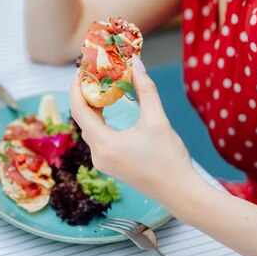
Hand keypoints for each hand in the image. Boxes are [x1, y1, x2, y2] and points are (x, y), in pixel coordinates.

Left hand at [70, 55, 192, 201]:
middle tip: (94, 73)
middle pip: (83, 119)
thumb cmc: (169, 159)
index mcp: (104, 145)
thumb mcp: (157, 120)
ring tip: (102, 86)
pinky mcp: (112, 165)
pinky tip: (109, 108)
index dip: (77, 87)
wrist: (179, 192)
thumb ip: (145, 90)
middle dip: (86, 94)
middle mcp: (98, 155)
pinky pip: (99, 137)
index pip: (79, 110)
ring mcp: (104, 162)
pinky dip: (101, 120)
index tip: (82, 69)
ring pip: (91, 128)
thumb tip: (136, 63)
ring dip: (94, 107)